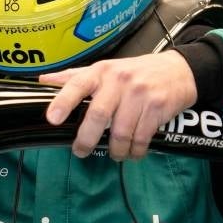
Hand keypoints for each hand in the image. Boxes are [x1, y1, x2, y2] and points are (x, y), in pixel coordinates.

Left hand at [39, 51, 196, 159]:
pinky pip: (141, 138)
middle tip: (81, 151)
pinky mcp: (157, 107)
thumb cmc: (136, 72)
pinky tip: (133, 152)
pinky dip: (135, 151)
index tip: (52, 119)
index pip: (78, 84)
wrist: (179, 70)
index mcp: (101, 72)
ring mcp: (139, 94)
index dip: (63, 102)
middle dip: (87, 139)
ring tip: (115, 153)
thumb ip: (74, 77)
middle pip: (98, 115)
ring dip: (116, 150)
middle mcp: (119, 81)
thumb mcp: (105, 69)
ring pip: (121, 132)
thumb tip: (43, 81)